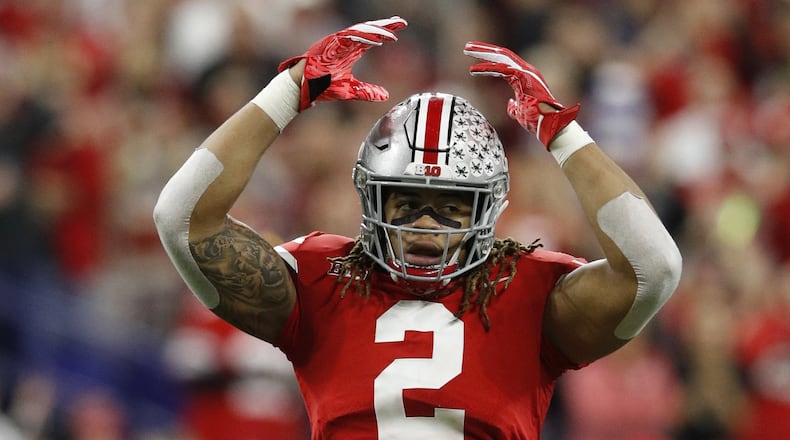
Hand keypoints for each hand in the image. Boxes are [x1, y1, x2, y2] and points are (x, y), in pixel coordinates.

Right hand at [279, 16, 407, 110]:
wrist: (302, 88)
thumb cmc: (321, 86)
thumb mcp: (350, 90)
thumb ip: (367, 91)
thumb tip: (385, 95)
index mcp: (350, 51)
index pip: (371, 37)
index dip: (385, 31)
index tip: (401, 28)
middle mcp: (345, 43)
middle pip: (368, 29)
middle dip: (385, 25)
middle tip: (402, 22)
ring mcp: (336, 42)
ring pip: (359, 31)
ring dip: (376, 31)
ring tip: (392, 34)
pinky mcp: (329, 44)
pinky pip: (348, 38)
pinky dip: (362, 38)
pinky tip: (376, 41)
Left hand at [464, 41, 579, 147]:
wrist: (549, 125)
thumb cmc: (536, 121)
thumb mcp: (520, 112)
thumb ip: (514, 106)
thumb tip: (509, 104)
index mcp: (524, 77)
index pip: (504, 62)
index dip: (488, 58)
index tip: (473, 58)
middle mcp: (526, 71)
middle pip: (501, 55)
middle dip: (483, 49)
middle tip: (467, 46)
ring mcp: (526, 73)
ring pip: (501, 57)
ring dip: (482, 53)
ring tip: (466, 49)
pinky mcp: (524, 78)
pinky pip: (502, 69)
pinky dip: (487, 68)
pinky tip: (473, 69)